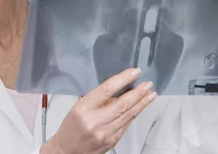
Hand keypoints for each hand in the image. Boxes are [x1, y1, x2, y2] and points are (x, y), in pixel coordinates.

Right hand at [42, 68, 156, 153]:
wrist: (67, 151)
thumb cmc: (71, 128)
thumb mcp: (79, 107)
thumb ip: (98, 99)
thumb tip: (120, 90)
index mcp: (83, 109)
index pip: (107, 89)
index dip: (123, 79)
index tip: (134, 72)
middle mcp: (94, 121)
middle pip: (122, 104)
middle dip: (138, 92)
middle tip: (147, 84)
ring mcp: (104, 133)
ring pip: (128, 115)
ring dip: (141, 103)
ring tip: (150, 94)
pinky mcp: (112, 141)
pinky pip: (127, 124)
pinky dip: (135, 114)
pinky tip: (140, 107)